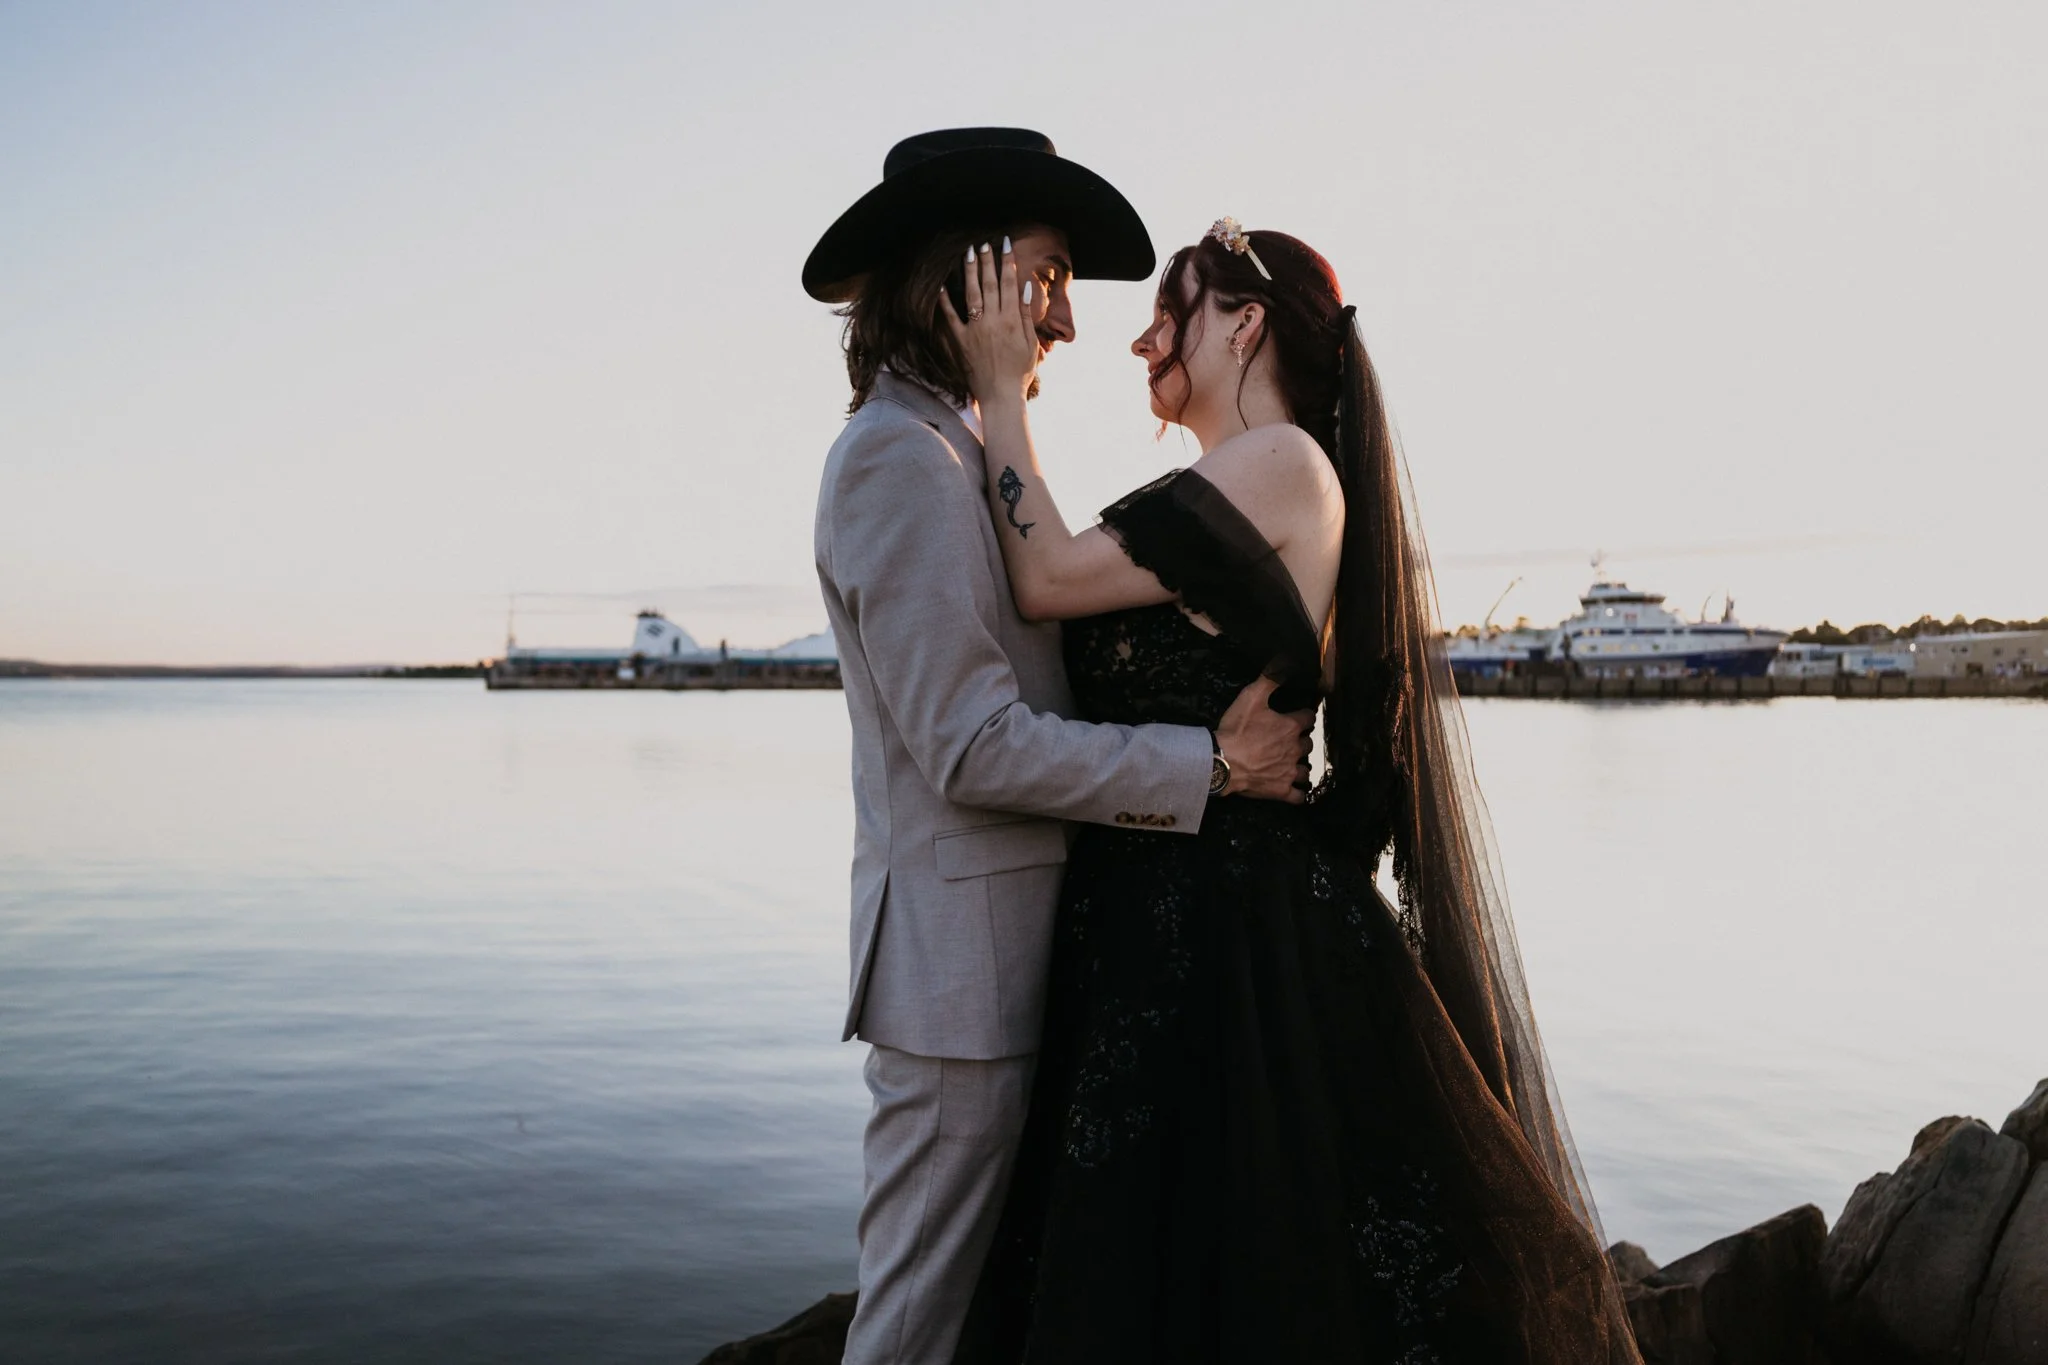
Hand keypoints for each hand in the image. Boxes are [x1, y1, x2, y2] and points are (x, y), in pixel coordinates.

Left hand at [943, 238, 1039, 405]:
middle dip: (986, 261)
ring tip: (967, 253)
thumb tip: (1024, 288)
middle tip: (983, 243)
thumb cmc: (1019, 372)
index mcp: (1011, 320)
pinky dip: (945, 302)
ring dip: (970, 273)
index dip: (1007, 262)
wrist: (1001, 396)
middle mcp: (992, 321)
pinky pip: (951, 318)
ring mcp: (975, 330)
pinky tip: (942, 285)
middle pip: (989, 284)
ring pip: (972, 295)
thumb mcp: (1030, 344)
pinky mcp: (961, 341)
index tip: (1005, 244)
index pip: (1009, 284)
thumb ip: (1025, 315)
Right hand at [1214, 676, 1314, 804]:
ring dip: (1301, 766)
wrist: (1222, 762)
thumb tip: (1286, 660)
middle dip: (1301, 741)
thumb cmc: (1236, 730)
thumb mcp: (1251, 697)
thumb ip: (1270, 678)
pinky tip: (1296, 789)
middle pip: (1308, 744)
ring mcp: (1289, 772)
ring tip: (1292, 763)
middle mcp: (1295, 749)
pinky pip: (1299, 795)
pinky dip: (1299, 792)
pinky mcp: (1281, 791)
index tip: (1299, 716)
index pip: (1308, 718)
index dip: (1304, 715)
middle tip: (1289, 740)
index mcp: (1291, 727)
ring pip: (1305, 770)